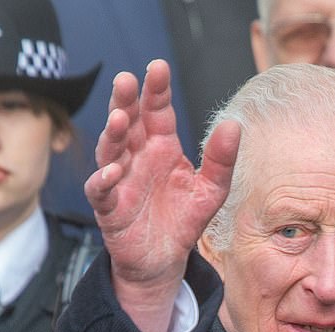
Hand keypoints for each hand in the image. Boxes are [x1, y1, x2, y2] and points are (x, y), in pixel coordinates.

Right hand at [84, 60, 239, 331]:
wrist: (164, 261)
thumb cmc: (183, 221)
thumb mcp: (211, 192)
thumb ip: (221, 161)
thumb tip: (233, 124)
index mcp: (161, 146)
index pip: (157, 111)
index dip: (156, 90)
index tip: (158, 67)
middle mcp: (137, 157)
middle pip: (128, 122)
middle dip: (125, 101)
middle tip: (126, 80)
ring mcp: (119, 180)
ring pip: (110, 150)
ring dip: (112, 134)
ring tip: (118, 118)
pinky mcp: (109, 208)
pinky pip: (101, 191)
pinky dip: (103, 180)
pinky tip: (112, 171)